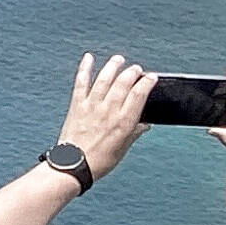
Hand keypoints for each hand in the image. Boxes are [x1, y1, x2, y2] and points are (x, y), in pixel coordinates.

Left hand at [55, 53, 156, 178]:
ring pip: (105, 78)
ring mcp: (92, 106)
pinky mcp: (77, 105)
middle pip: (124, 82)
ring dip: (113, 66)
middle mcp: (109, 110)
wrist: (74, 166)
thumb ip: (134, 132)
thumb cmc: (98, 161)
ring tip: (119, 60)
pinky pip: (81, 82)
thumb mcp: (123, 149)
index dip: (147, 82)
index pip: (140, 94)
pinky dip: (85, 68)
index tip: (151, 77)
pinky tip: (88, 58)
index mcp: (124, 122)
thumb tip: (145, 124)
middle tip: (136, 69)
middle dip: (132, 72)